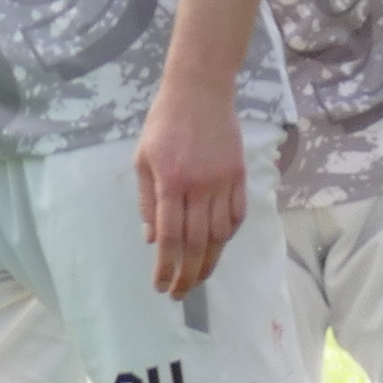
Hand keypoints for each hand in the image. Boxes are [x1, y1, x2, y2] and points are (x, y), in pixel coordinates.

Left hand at [134, 78, 248, 299]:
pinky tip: (219, 245)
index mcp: (171, 182)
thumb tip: (151, 238)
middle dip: (189, 274)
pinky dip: (229, 235)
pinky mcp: (239, 174)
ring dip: (211, 262)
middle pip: (197, 243)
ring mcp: (223, 181)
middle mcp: (199, 186)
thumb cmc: (164, 122)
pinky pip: (238, 214)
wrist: (200, 89)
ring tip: (199, 277)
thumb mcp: (143, 157)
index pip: (169, 237)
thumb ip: (147, 200)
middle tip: (181, 293)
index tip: (161, 287)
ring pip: (221, 234)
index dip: (165, 267)